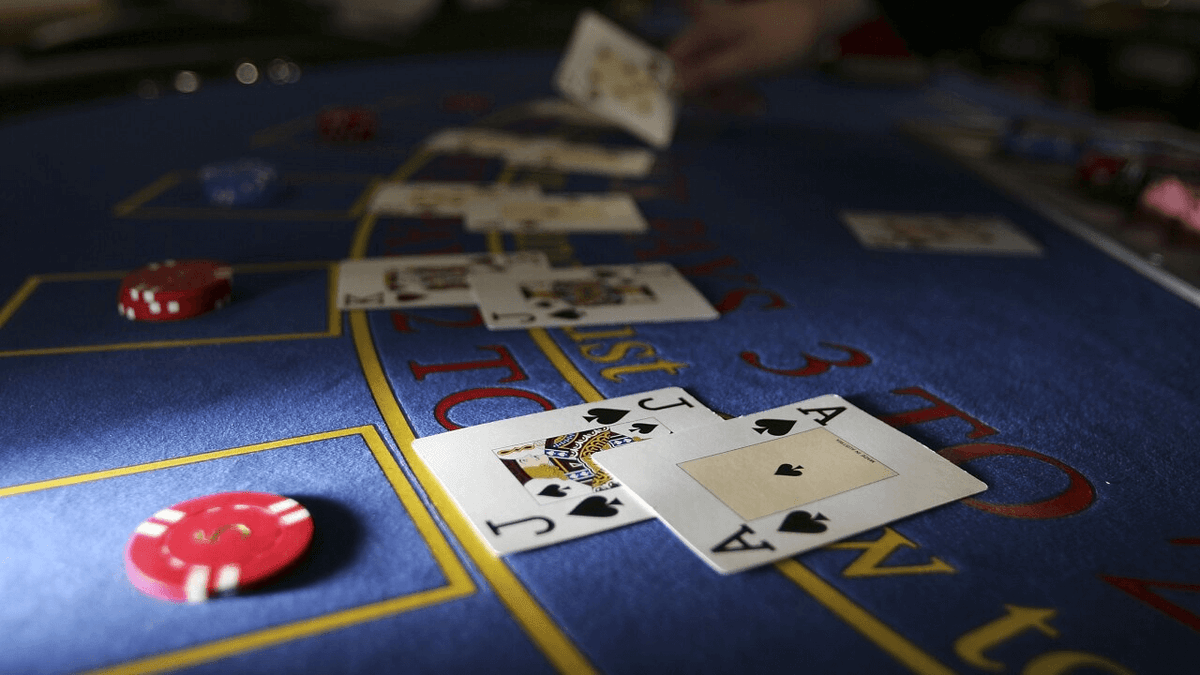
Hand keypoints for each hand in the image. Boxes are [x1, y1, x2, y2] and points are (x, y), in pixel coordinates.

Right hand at [668, 0, 871, 93]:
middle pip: (690, 77)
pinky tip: (755, 102)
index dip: (684, 88)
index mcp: (705, 32)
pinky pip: (724, 82)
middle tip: (745, 106)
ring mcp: (719, 48)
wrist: (817, 22)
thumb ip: (710, 72)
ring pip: (708, 83)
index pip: (674, 65)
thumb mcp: (747, 60)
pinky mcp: (733, 59)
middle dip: (713, 97)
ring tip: (757, 105)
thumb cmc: (784, 38)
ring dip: (728, 99)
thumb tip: (676, 86)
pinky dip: (737, 94)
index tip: (709, 104)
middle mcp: (706, 38)